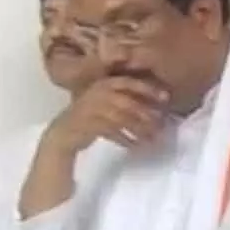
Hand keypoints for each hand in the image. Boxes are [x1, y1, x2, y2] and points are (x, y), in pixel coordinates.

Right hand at [44, 76, 167, 153]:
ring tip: (152, 139)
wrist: (64, 133)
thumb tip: (157, 106)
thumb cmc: (91, 117)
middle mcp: (98, 94)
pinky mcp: (89, 126)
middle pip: (129, 103)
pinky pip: (113, 133)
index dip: (148, 89)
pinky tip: (137, 147)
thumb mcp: (107, 103)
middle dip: (147, 115)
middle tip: (161, 125)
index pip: (129, 83)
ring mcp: (92, 109)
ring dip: (140, 130)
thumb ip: (127, 100)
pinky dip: (126, 140)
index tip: (166, 97)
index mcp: (103, 84)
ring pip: (123, 119)